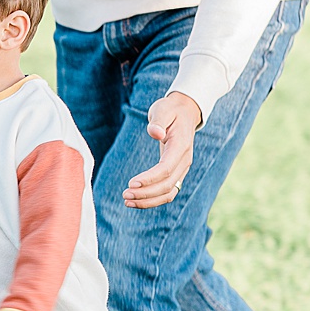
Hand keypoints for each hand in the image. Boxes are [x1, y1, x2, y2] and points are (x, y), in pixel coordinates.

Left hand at [124, 91, 201, 208]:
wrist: (185, 112)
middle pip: (167, 185)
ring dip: (149, 200)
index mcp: (181, 146)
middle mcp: (185, 161)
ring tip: (128, 201)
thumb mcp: (163, 109)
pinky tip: (137, 200)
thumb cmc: (170, 110)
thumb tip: (155, 133)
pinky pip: (168, 191)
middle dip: (146, 193)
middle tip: (125, 194)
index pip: (166, 168)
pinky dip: (153, 199)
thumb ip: (158, 121)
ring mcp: (182, 168)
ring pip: (169, 193)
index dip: (149, 178)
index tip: (131, 183)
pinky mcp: (177, 173)